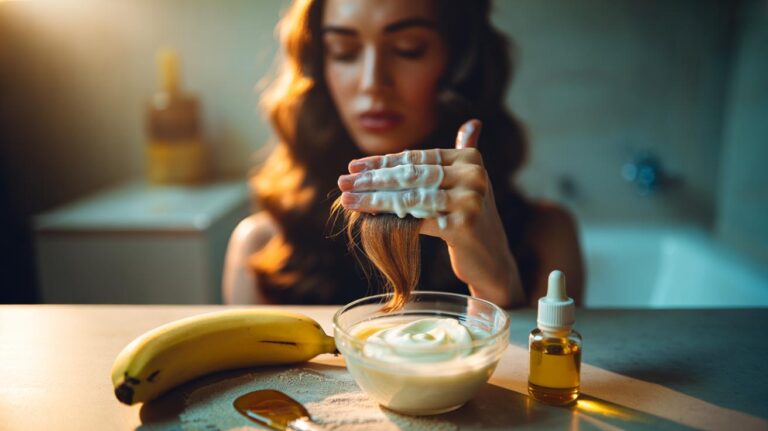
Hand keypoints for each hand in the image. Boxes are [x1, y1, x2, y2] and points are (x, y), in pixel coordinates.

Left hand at [337, 120, 523, 306]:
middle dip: (372, 180)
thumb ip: (464, 153)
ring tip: (346, 200)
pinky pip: (418, 220)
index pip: (416, 158)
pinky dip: (391, 219)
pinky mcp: (464, 225)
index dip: (382, 163)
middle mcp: (474, 175)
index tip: (353, 167)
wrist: (489, 258)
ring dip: (373, 200)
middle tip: (342, 182)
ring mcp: (471, 200)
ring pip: (410, 198)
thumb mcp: (468, 183)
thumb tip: (473, 123)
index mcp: (470, 159)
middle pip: (411, 176)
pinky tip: (367, 219)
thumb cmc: (470, 218)